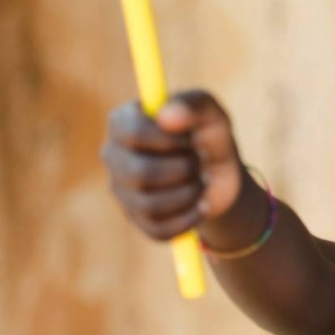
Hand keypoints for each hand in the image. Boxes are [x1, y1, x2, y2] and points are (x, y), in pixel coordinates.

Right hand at [100, 89, 243, 239]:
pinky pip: (158, 230)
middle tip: (198, 161)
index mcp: (123, 121)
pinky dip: (189, 218)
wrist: (221, 174)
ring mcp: (121, 189)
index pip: (132, 133)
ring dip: (189, 193)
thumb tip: (164, 116)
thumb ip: (194, 105)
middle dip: (183, 169)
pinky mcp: (136, 219)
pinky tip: (200, 205)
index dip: (169, 140)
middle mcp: (113, 155)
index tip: (190, 138)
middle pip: (140, 173)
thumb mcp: (212, 114)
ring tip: (200, 182)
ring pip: (149, 204)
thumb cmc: (209, 135)